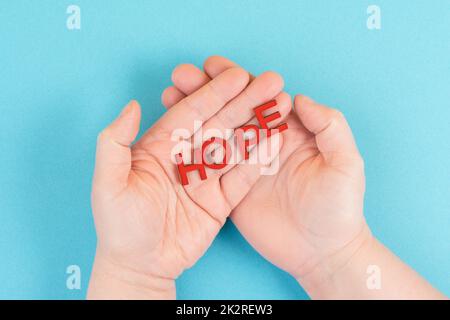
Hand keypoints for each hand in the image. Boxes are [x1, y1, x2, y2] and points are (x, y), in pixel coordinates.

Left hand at [88, 67, 283, 298]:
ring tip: (282, 105)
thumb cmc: (119, 225)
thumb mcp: (108, 183)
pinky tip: (276, 140)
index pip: (192, 112)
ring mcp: (206, 178)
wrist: (140, 266)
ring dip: (258, 125)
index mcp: (161, 146)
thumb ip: (114, 142)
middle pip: (220, 123)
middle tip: (272, 82)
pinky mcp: (221, 200)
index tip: (239, 76)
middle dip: (245, 102)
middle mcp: (187, 157)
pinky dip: (259, 160)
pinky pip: (243, 178)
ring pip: (236, 146)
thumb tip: (132, 105)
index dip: (215, 93)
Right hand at [162, 56, 368, 291]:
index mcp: (291, 131)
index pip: (259, 97)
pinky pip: (210, 165)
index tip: (211, 66)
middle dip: (206, 90)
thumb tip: (300, 98)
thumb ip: (329, 128)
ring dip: (192, 113)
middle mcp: (265, 145)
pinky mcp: (231, 189)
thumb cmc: (340, 209)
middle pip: (232, 110)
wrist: (323, 254)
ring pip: (216, 133)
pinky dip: (191, 148)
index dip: (235, 80)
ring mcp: (245, 166)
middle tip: (181, 75)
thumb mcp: (345, 164)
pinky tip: (173, 134)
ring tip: (169, 95)